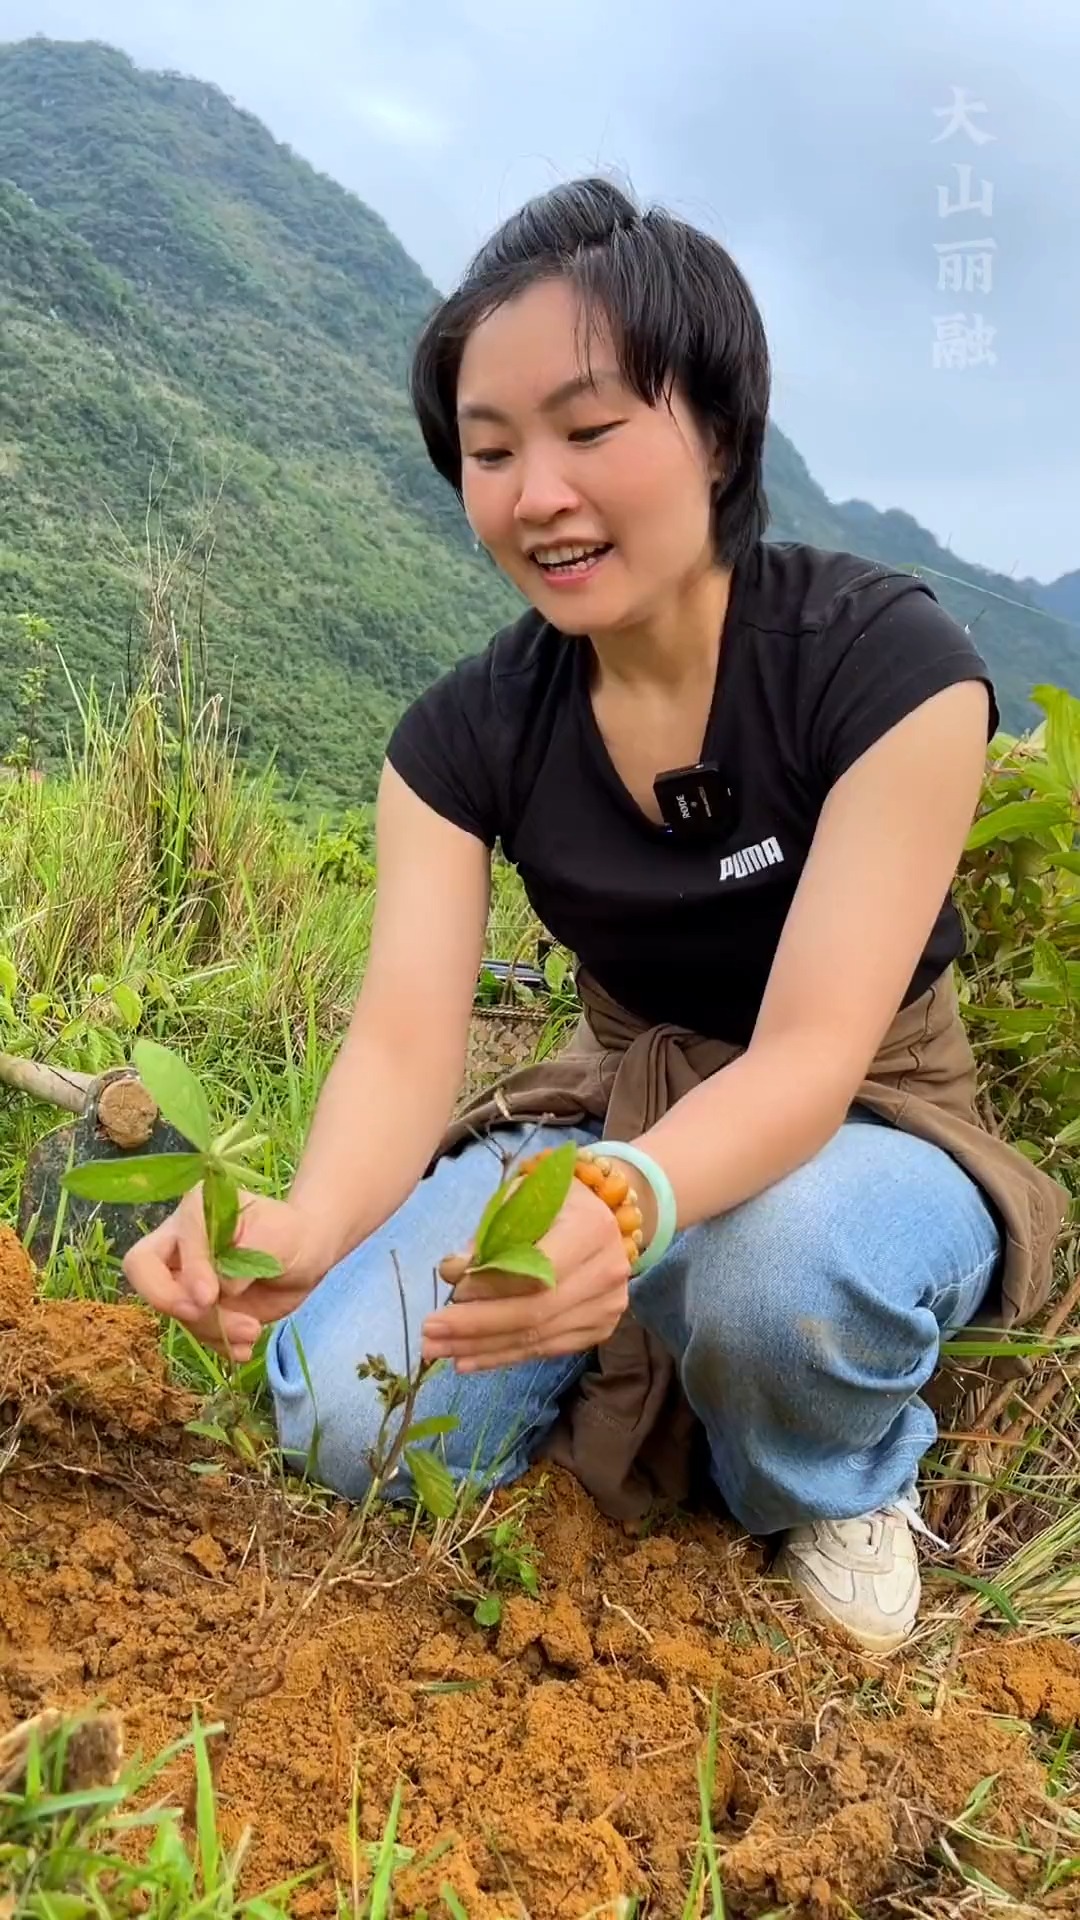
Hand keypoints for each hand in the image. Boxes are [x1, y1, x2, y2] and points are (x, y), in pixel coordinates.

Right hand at [122, 1186, 325, 1361]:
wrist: (306, 1256)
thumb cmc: (290, 1234)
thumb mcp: (274, 1235)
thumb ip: (241, 1256)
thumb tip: (216, 1290)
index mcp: (194, 1213)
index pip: (164, 1242)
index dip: (182, 1273)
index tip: (210, 1296)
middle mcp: (179, 1243)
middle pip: (142, 1272)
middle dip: (171, 1301)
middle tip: (206, 1312)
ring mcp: (186, 1277)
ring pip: (176, 1310)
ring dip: (211, 1328)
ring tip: (252, 1331)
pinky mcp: (201, 1307)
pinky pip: (196, 1331)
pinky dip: (218, 1343)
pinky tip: (243, 1348)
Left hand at [421, 1176, 630, 1371]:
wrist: (602, 1219)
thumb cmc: (552, 1203)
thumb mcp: (519, 1200)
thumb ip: (488, 1233)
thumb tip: (451, 1271)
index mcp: (591, 1227)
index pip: (539, 1271)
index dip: (493, 1287)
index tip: (453, 1292)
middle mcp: (608, 1271)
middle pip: (535, 1312)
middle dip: (476, 1327)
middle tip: (430, 1335)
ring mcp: (608, 1306)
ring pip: (537, 1338)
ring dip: (481, 1348)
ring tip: (438, 1350)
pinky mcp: (600, 1329)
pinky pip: (545, 1350)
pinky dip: (502, 1356)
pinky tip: (467, 1359)